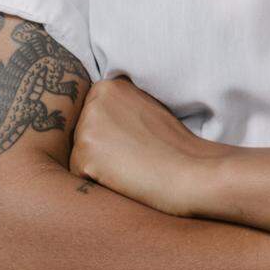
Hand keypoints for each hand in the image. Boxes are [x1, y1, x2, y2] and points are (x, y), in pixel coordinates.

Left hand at [69, 75, 218, 215]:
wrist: (190, 171)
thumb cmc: (174, 145)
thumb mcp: (145, 108)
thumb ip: (118, 106)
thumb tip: (96, 119)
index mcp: (109, 86)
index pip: (91, 116)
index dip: (111, 135)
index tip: (133, 141)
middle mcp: (94, 102)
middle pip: (81, 134)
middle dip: (100, 150)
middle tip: (134, 155)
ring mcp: (87, 128)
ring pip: (79, 155)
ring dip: (98, 167)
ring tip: (130, 166)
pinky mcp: (85, 156)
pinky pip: (79, 175)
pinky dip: (97, 183)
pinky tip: (123, 178)